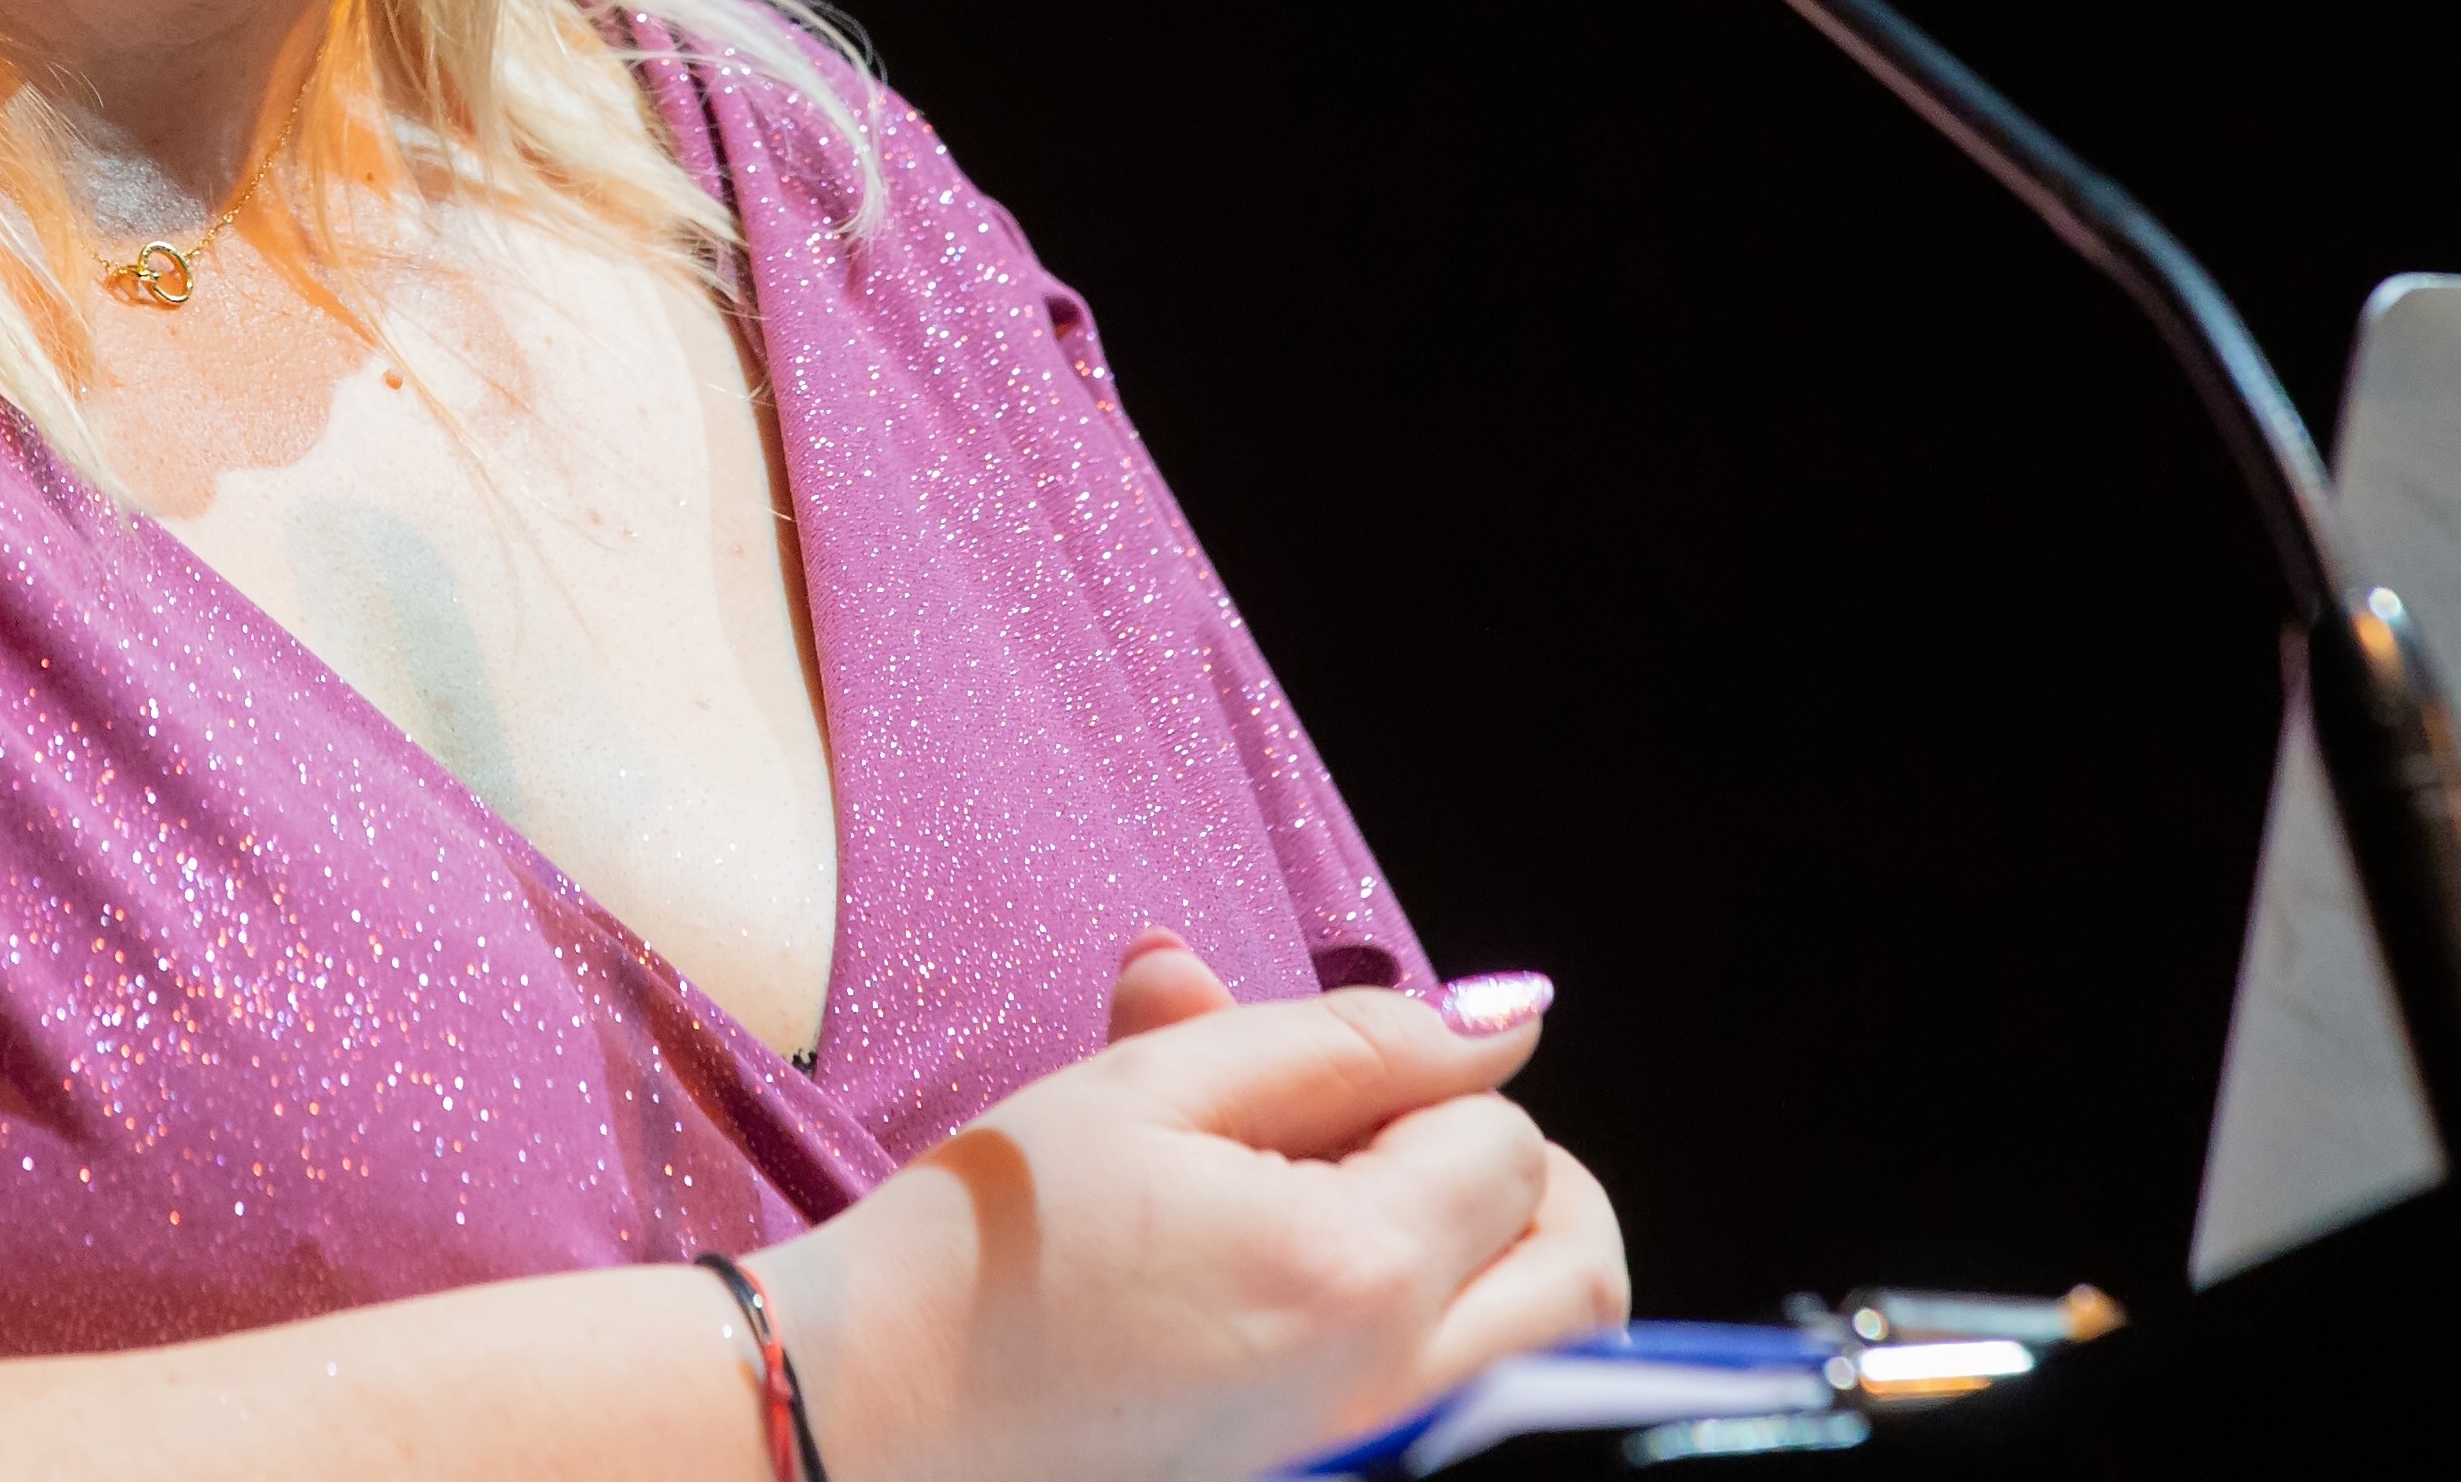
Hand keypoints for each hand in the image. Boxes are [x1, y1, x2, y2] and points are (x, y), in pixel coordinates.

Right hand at [758, 939, 1627, 1481]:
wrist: (877, 1407)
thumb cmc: (995, 1241)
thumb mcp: (1151, 1085)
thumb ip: (1344, 1041)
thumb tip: (1500, 1022)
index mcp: (1354, 1271)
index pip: (1506, 1140)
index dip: (1428, 1083)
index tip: (1320, 1089)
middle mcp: (1396, 1390)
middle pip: (1582, 1269)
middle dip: (1524, 1174)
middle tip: (1402, 1136)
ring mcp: (1369, 1457)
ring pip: (1551, 1348)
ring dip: (1506, 1257)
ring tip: (1373, 1207)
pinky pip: (1468, 1402)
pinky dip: (1453, 1330)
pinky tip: (1321, 1286)